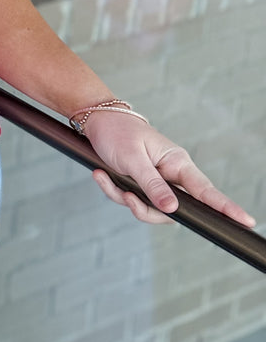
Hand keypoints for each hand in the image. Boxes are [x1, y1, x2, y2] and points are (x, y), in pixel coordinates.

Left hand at [84, 111, 256, 227]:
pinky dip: (113, 190)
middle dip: (145, 208)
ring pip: (147, 208)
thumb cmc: (117, 132)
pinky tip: (101, 174)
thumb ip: (152, 185)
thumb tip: (173, 209)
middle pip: (171, 209)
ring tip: (106, 175)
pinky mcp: (139, 184)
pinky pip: (130, 200)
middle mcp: (169, 174)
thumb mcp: (132, 158)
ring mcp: (154, 181)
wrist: (96, 121)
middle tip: (128, 197)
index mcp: (176, 162)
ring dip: (123, 196)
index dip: (226, 207)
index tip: (245, 221)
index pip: (206, 190)